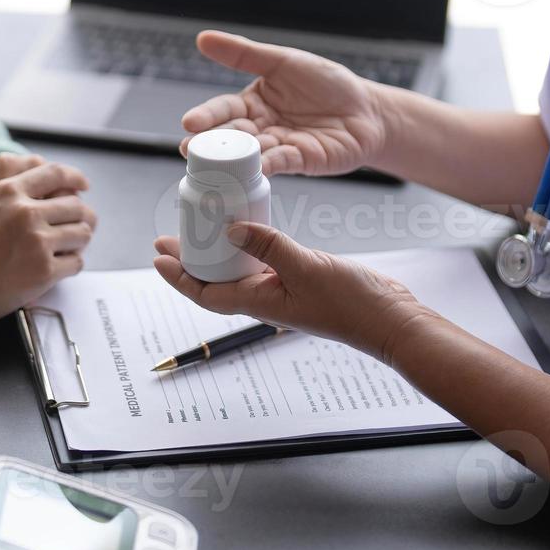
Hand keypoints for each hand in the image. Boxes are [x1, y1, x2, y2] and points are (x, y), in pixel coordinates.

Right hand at [0, 162, 99, 320]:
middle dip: (80, 215)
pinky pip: (75, 262)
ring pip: (81, 233)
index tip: (83, 184)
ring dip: (79, 240)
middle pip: (75, 205)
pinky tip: (61, 266)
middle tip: (79, 224)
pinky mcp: (44, 270)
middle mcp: (26, 212)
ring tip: (70, 246)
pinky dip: (71, 265)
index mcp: (9, 191)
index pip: (55, 174)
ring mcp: (37, 241)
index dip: (75, 177)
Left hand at [152, 224, 438, 362]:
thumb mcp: (305, 266)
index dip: (178, 277)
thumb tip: (230, 229)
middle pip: (217, 282)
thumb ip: (268, 246)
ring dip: (219, 254)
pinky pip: (265, 264)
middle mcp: (267, 300)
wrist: (390, 320)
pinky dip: (252, 248)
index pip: (205, 293)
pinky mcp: (302, 281)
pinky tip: (251, 231)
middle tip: (172, 236)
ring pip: (240, 272)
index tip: (158, 257)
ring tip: (204, 230)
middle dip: (192, 261)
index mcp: (260, 303)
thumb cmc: (352, 304)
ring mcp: (285, 292)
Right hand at [180, 31, 392, 177]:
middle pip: (230, 137)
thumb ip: (244, 54)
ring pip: (250, 154)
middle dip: (209, 145)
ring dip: (232, 161)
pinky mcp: (300, 161)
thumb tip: (203, 38)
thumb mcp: (283, 61)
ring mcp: (279, 147)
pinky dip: (267, 165)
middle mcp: (261, 128)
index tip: (189, 123)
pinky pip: (280, 163)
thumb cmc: (326, 83)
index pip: (223, 110)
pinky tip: (255, 167)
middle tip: (189, 150)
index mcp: (253, 103)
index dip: (206, 117)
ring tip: (216, 166)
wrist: (367, 108)